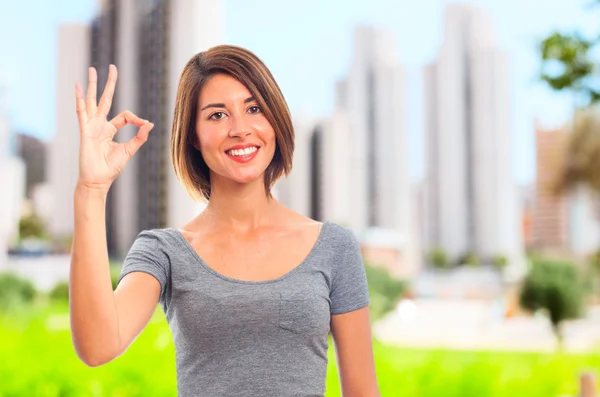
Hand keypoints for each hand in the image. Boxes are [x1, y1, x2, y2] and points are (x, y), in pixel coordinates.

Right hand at [75, 64, 153, 191]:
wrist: (98, 180)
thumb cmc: (111, 168)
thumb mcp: (129, 150)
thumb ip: (139, 137)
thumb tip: (150, 124)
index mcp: (110, 130)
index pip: (124, 116)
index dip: (137, 119)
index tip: (145, 125)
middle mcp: (100, 125)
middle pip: (105, 99)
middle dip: (109, 84)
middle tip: (112, 67)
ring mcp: (91, 126)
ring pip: (92, 101)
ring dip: (92, 85)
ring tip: (92, 69)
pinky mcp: (85, 130)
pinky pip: (81, 111)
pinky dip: (79, 99)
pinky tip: (77, 86)